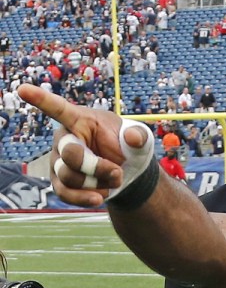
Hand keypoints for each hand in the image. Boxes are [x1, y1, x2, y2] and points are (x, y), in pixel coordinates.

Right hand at [17, 84, 151, 206]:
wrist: (128, 172)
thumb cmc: (128, 147)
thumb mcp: (140, 139)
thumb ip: (139, 136)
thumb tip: (133, 138)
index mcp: (80, 121)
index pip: (59, 109)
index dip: (41, 100)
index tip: (23, 89)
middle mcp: (64, 139)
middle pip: (70, 154)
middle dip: (96, 167)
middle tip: (117, 171)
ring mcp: (59, 161)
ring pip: (69, 176)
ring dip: (96, 183)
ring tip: (114, 180)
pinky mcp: (60, 182)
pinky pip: (65, 193)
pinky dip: (84, 198)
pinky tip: (98, 198)